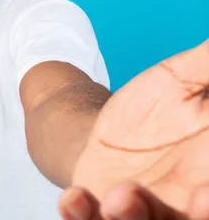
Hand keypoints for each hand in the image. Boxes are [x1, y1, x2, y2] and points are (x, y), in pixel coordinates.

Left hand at [58, 39, 208, 218]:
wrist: (113, 127)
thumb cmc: (160, 107)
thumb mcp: (181, 81)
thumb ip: (205, 66)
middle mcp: (183, 201)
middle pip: (197, 216)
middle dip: (200, 213)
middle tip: (201, 201)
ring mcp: (139, 209)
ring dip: (134, 216)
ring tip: (120, 196)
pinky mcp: (97, 208)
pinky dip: (81, 213)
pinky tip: (74, 198)